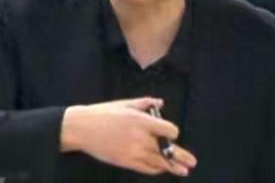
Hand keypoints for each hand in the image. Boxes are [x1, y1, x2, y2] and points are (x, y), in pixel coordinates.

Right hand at [60, 97, 196, 175]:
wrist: (82, 129)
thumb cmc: (104, 113)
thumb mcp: (126, 103)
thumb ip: (146, 103)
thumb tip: (161, 103)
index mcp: (142, 121)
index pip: (168, 130)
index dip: (172, 132)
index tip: (172, 133)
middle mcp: (140, 138)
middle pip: (167, 149)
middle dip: (181, 156)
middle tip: (192, 162)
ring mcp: (133, 152)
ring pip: (159, 162)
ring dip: (172, 167)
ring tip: (183, 171)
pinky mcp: (126, 162)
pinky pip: (146, 168)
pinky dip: (156, 169)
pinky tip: (163, 169)